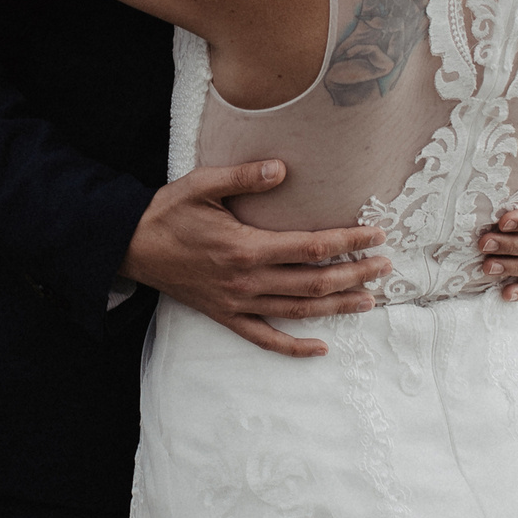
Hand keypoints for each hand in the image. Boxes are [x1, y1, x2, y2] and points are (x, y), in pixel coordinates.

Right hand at [120, 160, 390, 357]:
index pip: (311, 247)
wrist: (131, 246)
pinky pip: (265, 338)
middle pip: (314, 283)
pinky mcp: (226, 316)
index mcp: (245, 247)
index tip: (376, 234)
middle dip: (355, 274)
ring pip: (298, 311)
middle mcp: (246, 281)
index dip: (348, 242)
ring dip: (337, 307)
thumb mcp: (202, 184)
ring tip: (370, 300)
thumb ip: (244, 176)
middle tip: (386, 266)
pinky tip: (320, 348)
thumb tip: (284, 169)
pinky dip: (294, 346)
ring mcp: (237, 303)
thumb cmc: (168, 212)